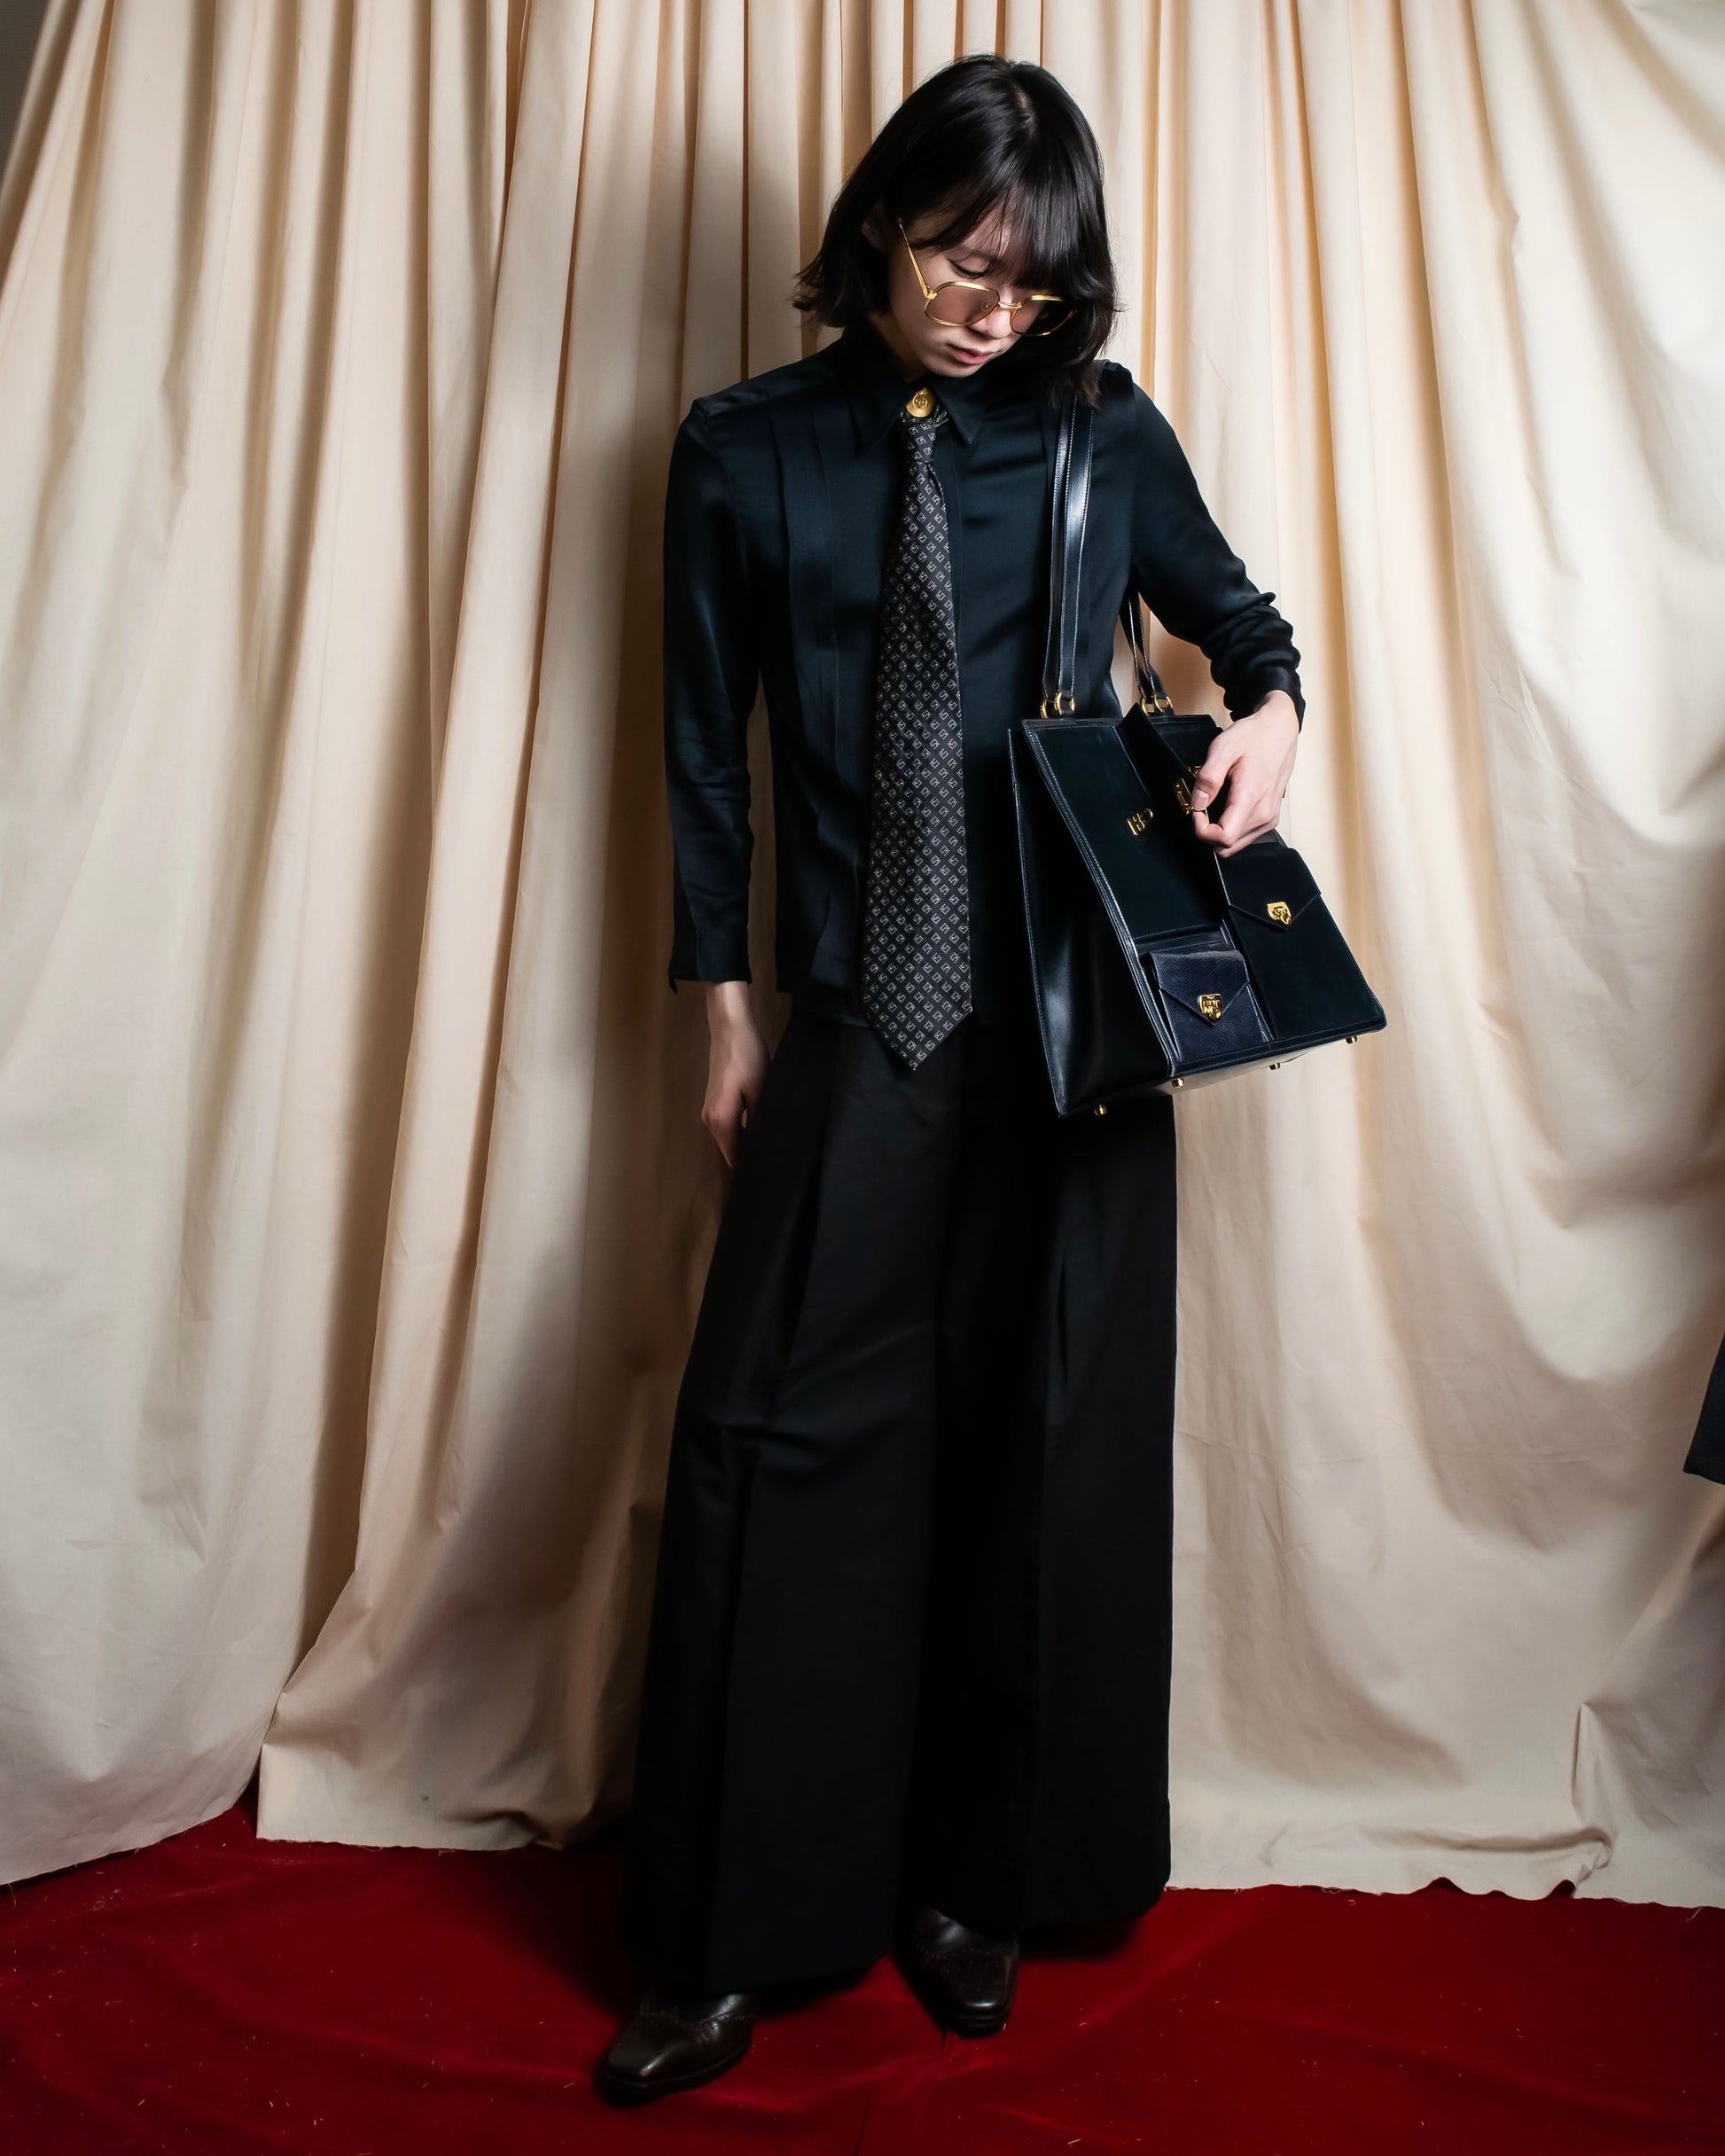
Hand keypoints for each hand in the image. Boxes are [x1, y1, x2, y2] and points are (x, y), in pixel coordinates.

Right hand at [702, 981, 767, 1166]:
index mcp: (721, 1120)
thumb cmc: (747, 1059)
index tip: (771, 1168)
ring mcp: (709, 1110)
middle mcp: (710, 1120)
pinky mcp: (714, 1102)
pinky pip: (728, 1125)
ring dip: (747, 1139)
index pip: (734, 1157)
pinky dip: (742, 1128)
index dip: (752, 1165)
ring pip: (730, 1137)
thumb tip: (764, 1147)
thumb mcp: (761, 1093)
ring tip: (772, 1139)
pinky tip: (760, 1123)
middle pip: (731, 1148)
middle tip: (777, 1154)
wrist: (730, 1030)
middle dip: (751, 1153)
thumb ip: (759, 1123)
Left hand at [1190, 690, 1299, 856]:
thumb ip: (1209, 778)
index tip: (1196, 811)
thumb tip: (1198, 803)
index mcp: (1251, 798)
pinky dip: (1232, 827)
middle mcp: (1264, 814)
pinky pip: (1245, 836)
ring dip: (1220, 830)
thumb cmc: (1254, 736)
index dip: (1202, 830)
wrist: (1280, 730)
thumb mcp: (1223, 747)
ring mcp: (1270, 818)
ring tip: (1217, 803)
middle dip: (1209, 832)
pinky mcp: (1271, 818)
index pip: (1223, 838)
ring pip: (1236, 844)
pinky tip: (1229, 805)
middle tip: (1203, 806)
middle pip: (1228, 846)